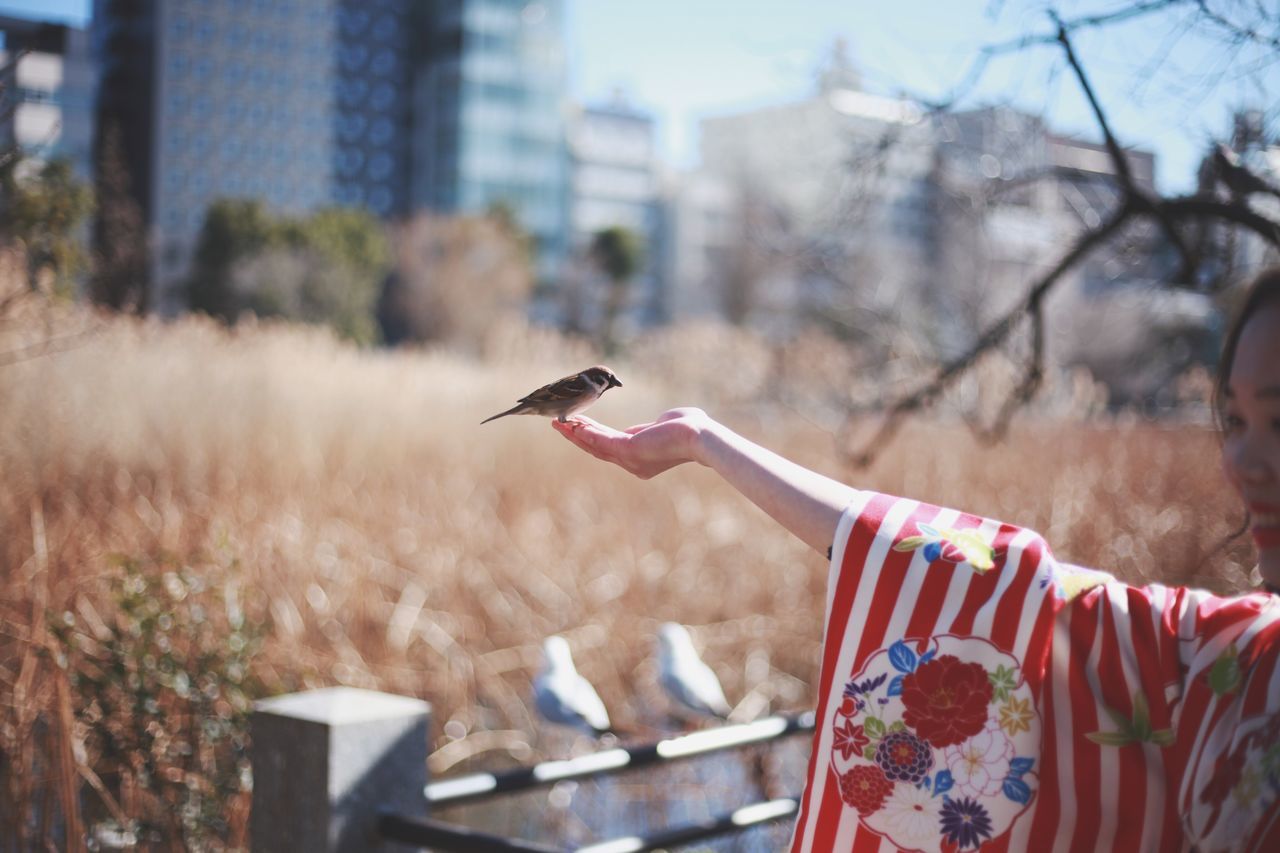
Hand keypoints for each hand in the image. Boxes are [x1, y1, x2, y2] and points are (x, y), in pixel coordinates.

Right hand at [551, 407, 712, 478]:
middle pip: (597, 449)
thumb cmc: (690, 427)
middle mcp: (632, 464)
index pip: (610, 447)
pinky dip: (587, 432)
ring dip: (576, 434)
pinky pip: (602, 439)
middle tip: (558, 424)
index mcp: (639, 459)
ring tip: (558, 423)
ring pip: (596, 446)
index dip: (591, 436)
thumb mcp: (663, 426)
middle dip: (577, 436)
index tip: (577, 425)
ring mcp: (630, 459)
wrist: (701, 436)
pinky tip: (573, 424)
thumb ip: (649, 428)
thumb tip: (646, 426)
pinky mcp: (630, 449)